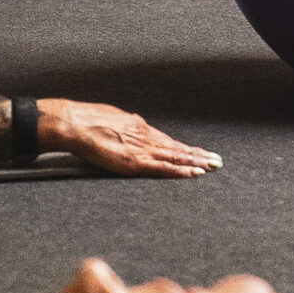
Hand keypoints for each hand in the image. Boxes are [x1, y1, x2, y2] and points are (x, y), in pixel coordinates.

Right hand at [40, 99, 221, 177]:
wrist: (76, 124)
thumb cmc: (88, 121)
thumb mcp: (114, 118)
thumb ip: (126, 126)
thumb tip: (132, 126)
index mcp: (140, 127)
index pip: (168, 140)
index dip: (185, 147)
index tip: (199, 152)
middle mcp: (146, 137)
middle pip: (178, 147)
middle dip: (198, 155)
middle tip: (217, 160)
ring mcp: (143, 149)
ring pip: (176, 156)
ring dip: (196, 162)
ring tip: (212, 166)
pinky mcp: (136, 161)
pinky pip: (164, 167)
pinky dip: (180, 171)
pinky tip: (194, 173)